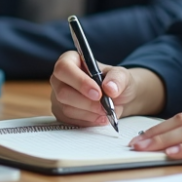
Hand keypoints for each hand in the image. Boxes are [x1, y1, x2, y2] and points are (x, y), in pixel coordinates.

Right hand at [49, 51, 163, 125]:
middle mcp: (60, 78)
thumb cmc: (115, 81)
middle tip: (105, 107)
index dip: (79, 81)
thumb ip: (117, 78)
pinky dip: (89, 121)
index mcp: (71, 60)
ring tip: (108, 111)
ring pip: (67, 109)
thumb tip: (109, 88)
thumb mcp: (122, 75)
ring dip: (90, 113)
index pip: (64, 68)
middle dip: (87, 102)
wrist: (117, 98)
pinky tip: (101, 118)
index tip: (98, 93)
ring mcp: (59, 97)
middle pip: (63, 92)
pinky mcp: (62, 113)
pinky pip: (71, 121)